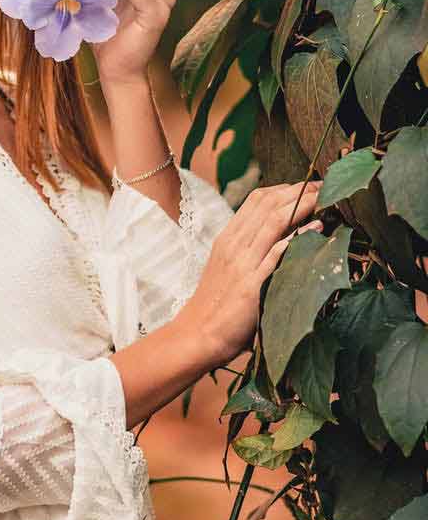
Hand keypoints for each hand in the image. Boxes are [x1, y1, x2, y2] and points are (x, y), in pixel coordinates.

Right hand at [180, 181, 325, 365]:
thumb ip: (246, 250)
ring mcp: (243, 263)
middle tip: (322, 185)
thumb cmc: (215, 305)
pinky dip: (299, 236)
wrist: (198, 334)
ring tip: (323, 196)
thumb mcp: (225, 268)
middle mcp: (234, 245)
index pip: (257, 200)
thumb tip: (276, 238)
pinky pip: (278, 253)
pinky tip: (317, 227)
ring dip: (301, 204)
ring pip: (274, 221)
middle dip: (299, 190)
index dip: (284, 188)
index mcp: (227, 239)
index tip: (306, 186)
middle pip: (268, 204)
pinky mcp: (252, 284)